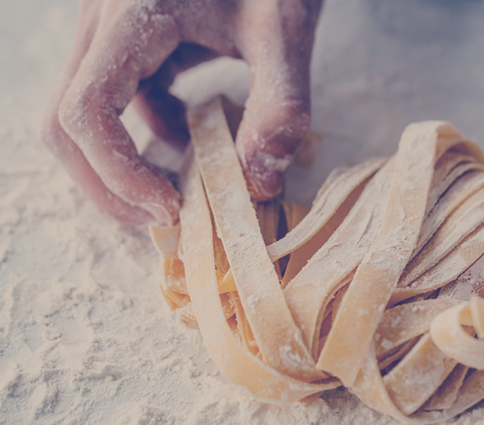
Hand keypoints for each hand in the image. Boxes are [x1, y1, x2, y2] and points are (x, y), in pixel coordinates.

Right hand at [42, 0, 321, 224]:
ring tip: (183, 187)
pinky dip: (147, 131)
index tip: (173, 207)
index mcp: (131, 15)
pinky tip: (194, 137)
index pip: (86, 113)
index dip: (119, 175)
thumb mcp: (285, 29)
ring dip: (125, 161)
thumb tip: (259, 184)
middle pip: (66, 123)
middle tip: (165, 214)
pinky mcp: (127, 37)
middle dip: (109, 183)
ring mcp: (109, 29)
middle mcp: (103, 21)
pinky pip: (117, 97)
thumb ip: (280, 105)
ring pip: (84, 113)